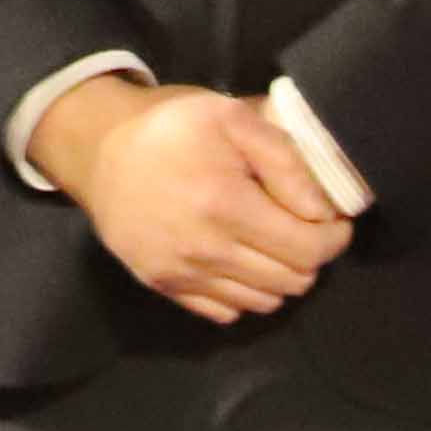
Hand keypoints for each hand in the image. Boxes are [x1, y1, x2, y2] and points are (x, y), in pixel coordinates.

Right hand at [28, 80, 349, 323]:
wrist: (96, 148)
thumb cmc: (170, 126)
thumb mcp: (231, 117)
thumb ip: (285, 160)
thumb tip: (322, 211)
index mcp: (225, 205)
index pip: (309, 248)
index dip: (334, 236)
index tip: (332, 218)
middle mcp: (204, 250)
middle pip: (292, 281)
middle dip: (310, 255)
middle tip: (302, 226)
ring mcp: (180, 274)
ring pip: (263, 302)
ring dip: (279, 276)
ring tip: (270, 241)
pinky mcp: (162, 286)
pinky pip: (224, 312)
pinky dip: (243, 293)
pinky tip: (236, 258)